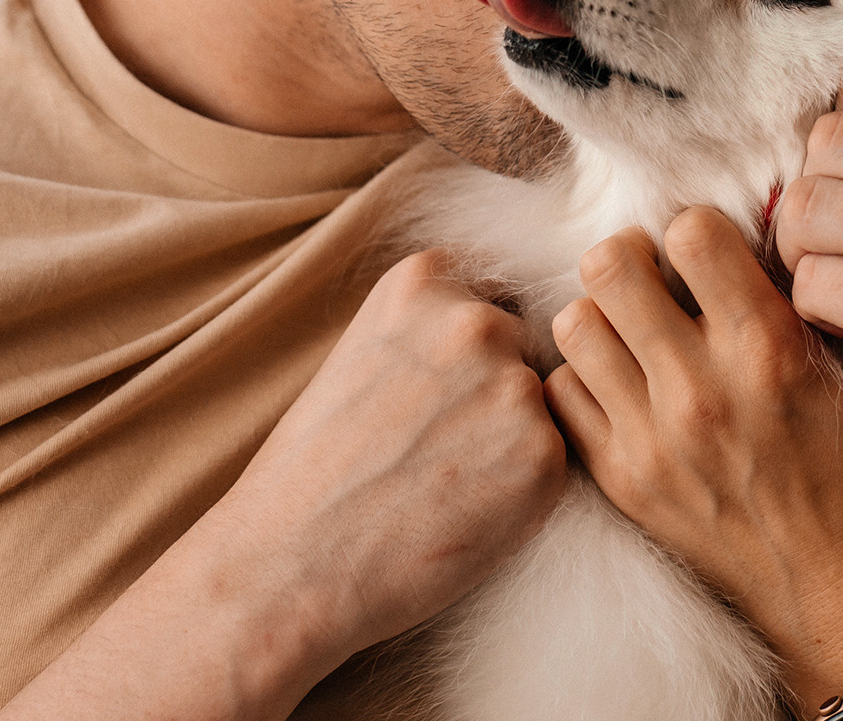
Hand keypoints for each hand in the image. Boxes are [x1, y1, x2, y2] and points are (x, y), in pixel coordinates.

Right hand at [0, 248, 567, 720]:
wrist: (289, 563)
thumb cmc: (316, 469)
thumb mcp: (364, 351)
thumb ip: (431, 328)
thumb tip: (504, 327)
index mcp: (423, 280)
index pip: (489, 296)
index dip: (467, 355)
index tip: (431, 395)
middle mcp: (476, 319)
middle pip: (523, 348)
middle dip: (494, 395)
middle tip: (435, 450)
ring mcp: (514, 385)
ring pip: (541, 407)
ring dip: (512, 441)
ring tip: (443, 483)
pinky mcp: (544, 454)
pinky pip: (554, 463)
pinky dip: (522, 492)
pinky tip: (463, 511)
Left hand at [545, 210, 842, 715]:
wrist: (840, 589)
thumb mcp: (836, 372)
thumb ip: (775, 305)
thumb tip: (719, 244)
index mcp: (767, 348)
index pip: (690, 232)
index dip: (693, 232)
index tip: (701, 254)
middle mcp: (700, 388)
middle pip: (610, 265)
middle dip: (629, 258)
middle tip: (650, 278)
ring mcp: (651, 438)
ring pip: (574, 324)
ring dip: (600, 317)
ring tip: (630, 333)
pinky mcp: (621, 480)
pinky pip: (562, 394)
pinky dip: (583, 380)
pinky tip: (619, 387)